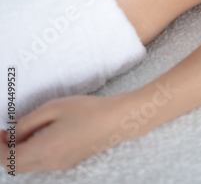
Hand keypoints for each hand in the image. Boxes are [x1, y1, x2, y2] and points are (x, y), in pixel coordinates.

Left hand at [0, 94, 129, 173]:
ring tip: (20, 130)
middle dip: (5, 151)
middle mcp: (50, 163)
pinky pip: (40, 162)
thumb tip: (13, 133)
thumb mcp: (53, 108)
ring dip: (18, 152)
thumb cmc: (86, 110)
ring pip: (28, 165)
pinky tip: (37, 134)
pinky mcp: (67, 162)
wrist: (116, 121)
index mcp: (44, 150)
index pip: (8, 160)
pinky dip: (31, 152)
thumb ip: (27, 122)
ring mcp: (60, 165)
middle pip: (16, 167)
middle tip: (5, 131)